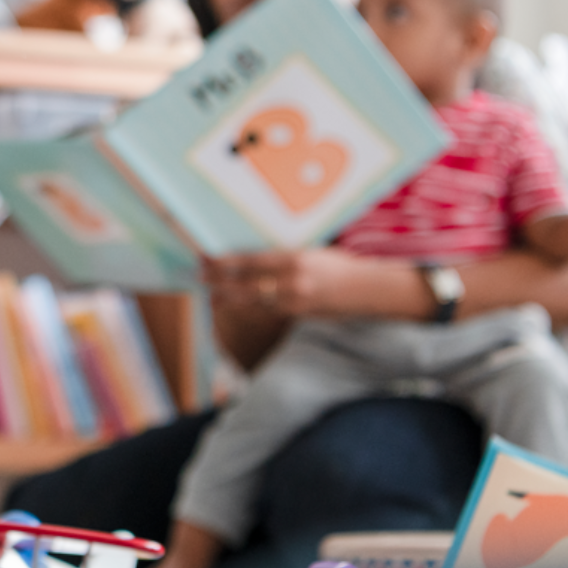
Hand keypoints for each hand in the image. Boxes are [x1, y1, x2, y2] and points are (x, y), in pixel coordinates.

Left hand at [202, 248, 367, 318]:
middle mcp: (292, 281)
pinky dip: (251, 307)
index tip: (207, 259)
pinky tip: (238, 306)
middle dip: (220, 282)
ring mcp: (295, 300)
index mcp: (294, 258)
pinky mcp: (299, 314)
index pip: (251, 261)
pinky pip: (268, 310)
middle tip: (200, 278)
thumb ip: (284, 256)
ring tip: (212, 298)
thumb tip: (256, 256)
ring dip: (230, 298)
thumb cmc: (339, 265)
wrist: (366, 289)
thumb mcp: (311, 252)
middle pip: (246, 283)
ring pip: (253, 301)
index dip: (226, 262)